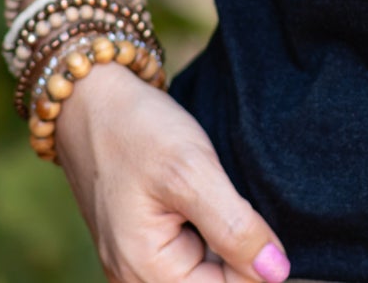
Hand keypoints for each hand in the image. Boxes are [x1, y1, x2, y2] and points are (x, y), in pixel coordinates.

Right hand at [53, 58, 291, 282]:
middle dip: (237, 248)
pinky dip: (206, 228)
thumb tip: (277, 273)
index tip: (260, 217)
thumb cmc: (138, 132)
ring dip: (223, 237)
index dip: (257, 260)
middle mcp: (134, 278)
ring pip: (202, 268)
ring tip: (213, 191)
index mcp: (145, 272)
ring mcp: (135, 261)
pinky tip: (207, 195)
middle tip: (229, 195)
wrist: (90, 101)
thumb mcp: (193, 172)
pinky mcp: (141, 240)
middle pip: (212, 281)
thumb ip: (235, 228)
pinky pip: (187, 251)